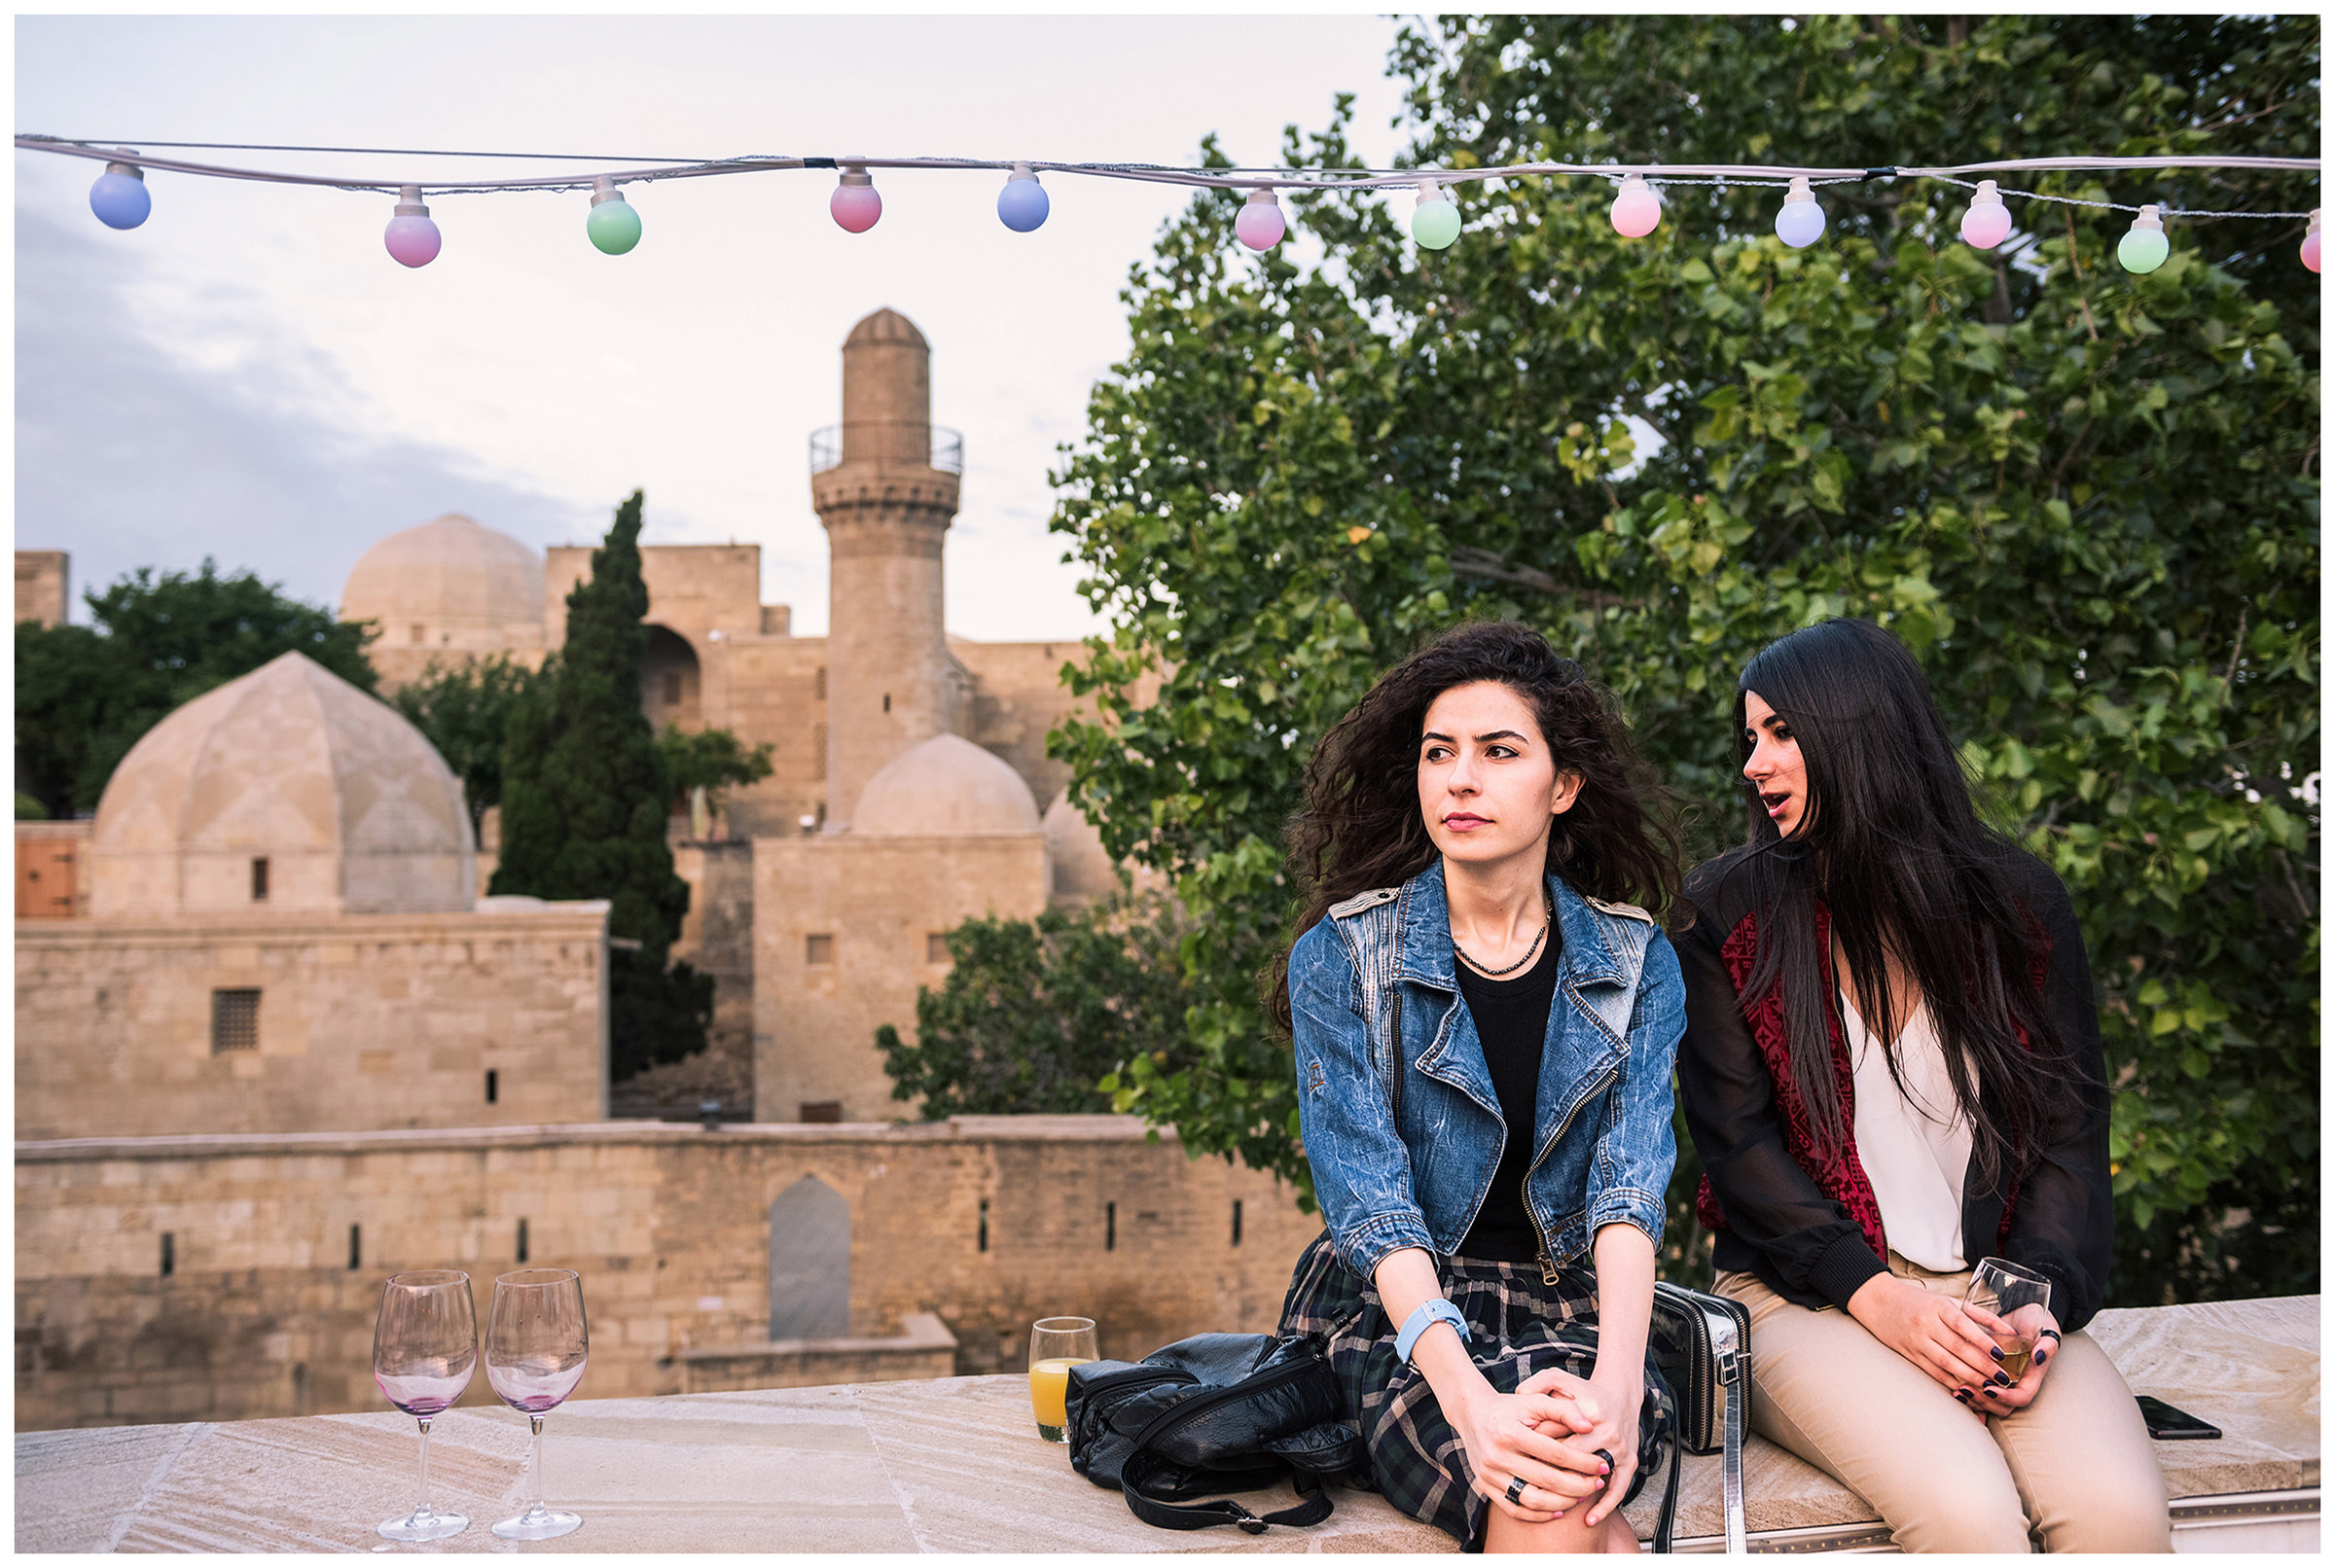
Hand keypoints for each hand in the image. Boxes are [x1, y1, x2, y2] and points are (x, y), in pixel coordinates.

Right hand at [1448, 1377, 1606, 1523]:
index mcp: (1510, 1432)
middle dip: (1579, 1485)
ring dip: (1562, 1502)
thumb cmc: (1510, 1407)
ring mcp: (1489, 1473)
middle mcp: (1496, 1455)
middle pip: (1546, 1480)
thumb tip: (1588, 1427)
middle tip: (1598, 1483)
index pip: (1555, 1453)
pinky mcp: (1484, 1486)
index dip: (1583, 1461)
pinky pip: (1514, 1509)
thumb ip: (1563, 1409)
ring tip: (1581, 1496)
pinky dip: (1539, 1514)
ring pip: (1531, 1499)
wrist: (1472, 1413)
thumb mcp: (1534, 1400)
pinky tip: (1559, 1509)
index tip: (1603, 1465)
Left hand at [1520, 1365, 1643, 1528]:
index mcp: (1588, 1412)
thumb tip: (1518, 1393)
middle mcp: (1607, 1431)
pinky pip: (1618, 1489)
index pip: (1558, 1437)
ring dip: (1575, 1493)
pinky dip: (1604, 1507)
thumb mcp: (1559, 1378)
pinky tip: (1589, 1519)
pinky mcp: (1630, 1461)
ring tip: (1556, 1508)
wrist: (1620, 1394)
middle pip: (1574, 1461)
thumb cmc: (1583, 1389)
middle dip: (1552, 1476)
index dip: (1537, 1451)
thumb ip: (1538, 1383)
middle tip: (1531, 1488)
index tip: (1521, 1462)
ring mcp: (1620, 1449)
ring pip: (1594, 1478)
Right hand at [1846, 1273, 2001, 1395]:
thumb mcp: (1947, 1300)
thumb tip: (2010, 1330)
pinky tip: (1966, 1389)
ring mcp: (1916, 1341)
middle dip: (1982, 1365)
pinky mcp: (1909, 1354)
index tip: (2001, 1355)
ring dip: (1969, 1377)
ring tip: (1989, 1387)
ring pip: (1946, 1363)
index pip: (1964, 1325)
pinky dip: (1951, 1382)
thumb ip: (1978, 1315)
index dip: (1983, 1341)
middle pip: (1958, 1348)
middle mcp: (1926, 1324)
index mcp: (1938, 1307)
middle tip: (2002, 1378)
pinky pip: (1933, 1371)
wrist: (1878, 1301)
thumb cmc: (1917, 1300)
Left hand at [1963, 1304, 2060, 1413]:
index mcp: (2031, 1377)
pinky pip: (1980, 1391)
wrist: (2024, 1315)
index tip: (1989, 1388)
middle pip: (2004, 1406)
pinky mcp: (1990, 1375)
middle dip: (1985, 1402)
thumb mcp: (2046, 1332)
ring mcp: (2003, 1381)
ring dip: (1974, 1401)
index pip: (2022, 1397)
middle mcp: (2017, 1383)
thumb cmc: (2037, 1324)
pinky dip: (1970, 1396)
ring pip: (1990, 1403)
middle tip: (1966, 1389)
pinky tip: (1954, 1389)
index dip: (2007, 1397)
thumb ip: (2047, 1345)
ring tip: (1957, 1390)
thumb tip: (2037, 1357)